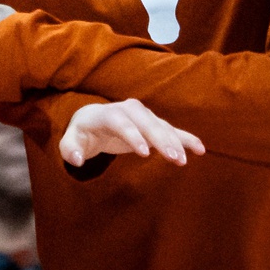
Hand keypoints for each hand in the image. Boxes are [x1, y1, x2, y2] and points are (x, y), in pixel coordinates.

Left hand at [59, 99, 205, 167]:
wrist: (93, 121)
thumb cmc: (81, 134)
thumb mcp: (70, 142)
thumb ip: (69, 149)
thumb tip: (76, 159)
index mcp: (104, 114)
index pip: (119, 120)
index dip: (132, 134)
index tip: (144, 152)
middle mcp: (125, 110)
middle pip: (145, 121)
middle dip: (160, 138)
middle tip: (174, 158)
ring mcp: (141, 116)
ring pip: (160, 125)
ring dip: (174, 140)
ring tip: (184, 160)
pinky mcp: (152, 124)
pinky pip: (171, 129)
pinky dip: (185, 137)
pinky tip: (200, 149)